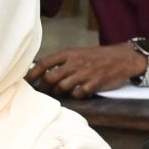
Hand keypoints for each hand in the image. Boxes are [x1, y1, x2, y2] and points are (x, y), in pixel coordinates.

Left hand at [30, 44, 144, 98]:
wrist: (123, 58)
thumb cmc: (96, 56)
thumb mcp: (77, 53)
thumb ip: (61, 61)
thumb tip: (40, 70)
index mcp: (69, 53)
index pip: (44, 63)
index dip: (32, 74)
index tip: (25, 82)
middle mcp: (75, 63)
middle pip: (50, 78)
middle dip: (44, 87)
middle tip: (44, 91)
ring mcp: (85, 74)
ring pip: (62, 87)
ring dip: (59, 92)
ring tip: (62, 90)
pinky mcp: (94, 84)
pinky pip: (77, 94)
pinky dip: (75, 95)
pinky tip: (78, 92)